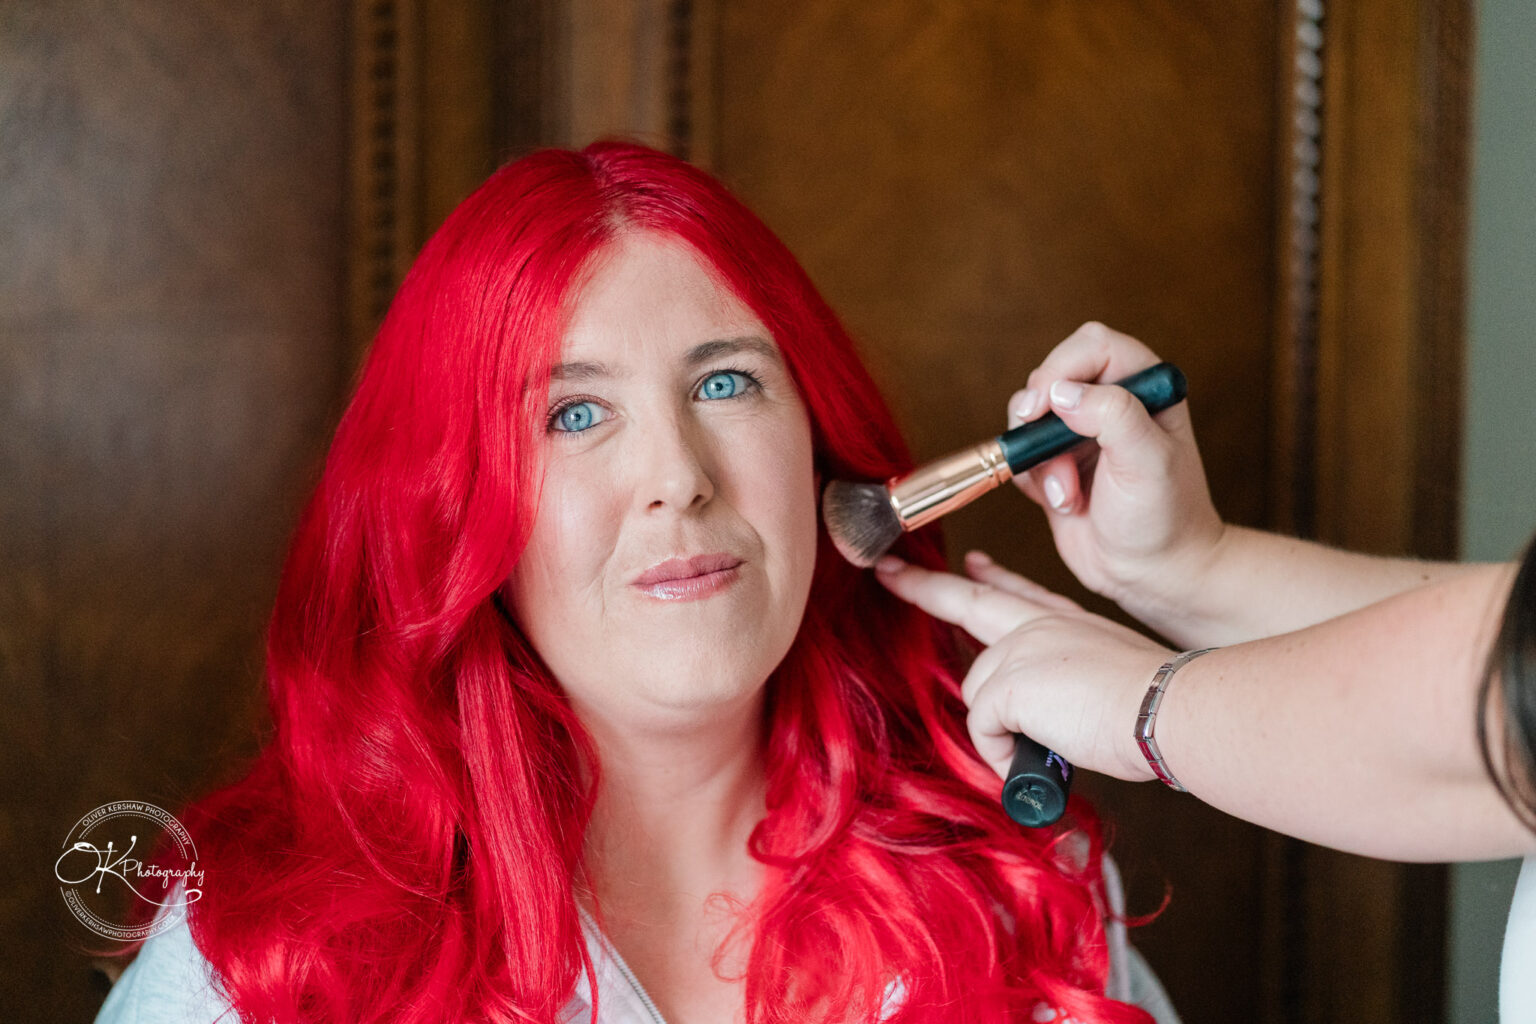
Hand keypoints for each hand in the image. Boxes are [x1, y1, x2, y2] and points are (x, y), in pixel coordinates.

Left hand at [874, 549, 1170, 782]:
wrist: (1169, 708)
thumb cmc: (1156, 708)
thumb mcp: (1107, 680)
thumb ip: (1066, 685)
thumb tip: (1036, 718)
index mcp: (1068, 623)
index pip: (1019, 592)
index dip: (991, 577)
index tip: (971, 562)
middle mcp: (1039, 625)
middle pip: (968, 600)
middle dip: (923, 586)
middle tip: (889, 572)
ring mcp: (1019, 647)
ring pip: (979, 692)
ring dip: (1002, 729)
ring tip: (1052, 743)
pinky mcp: (1005, 682)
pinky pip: (982, 727)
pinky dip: (1002, 752)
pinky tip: (1036, 754)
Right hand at [1007, 322, 1224, 625]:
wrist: (1153, 575)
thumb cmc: (1166, 519)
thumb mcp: (1148, 462)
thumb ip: (1112, 415)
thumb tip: (1062, 392)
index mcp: (1145, 388)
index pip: (1093, 346)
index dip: (1061, 368)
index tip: (1045, 406)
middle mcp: (1112, 403)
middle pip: (1052, 376)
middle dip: (1040, 417)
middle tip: (1044, 450)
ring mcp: (1081, 434)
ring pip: (1028, 416)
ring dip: (1037, 457)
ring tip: (1065, 492)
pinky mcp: (1056, 464)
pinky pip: (1021, 454)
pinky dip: (1029, 478)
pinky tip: (1061, 502)